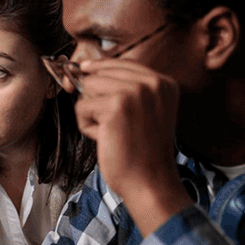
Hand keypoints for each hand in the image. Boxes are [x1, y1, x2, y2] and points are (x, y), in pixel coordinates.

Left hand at [74, 59, 190, 235]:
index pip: (120, 63)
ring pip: (88, 87)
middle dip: (95, 97)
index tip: (83, 68)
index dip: (98, 68)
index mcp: (163, 83)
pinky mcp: (115, 106)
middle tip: (111, 124)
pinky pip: (81, 107)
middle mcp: (152, 83)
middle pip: (100, 73)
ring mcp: (134, 92)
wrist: (149, 181)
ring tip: (109, 131)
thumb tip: (84, 69)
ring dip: (90, 112)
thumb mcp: (145, 111)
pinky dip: (86, 126)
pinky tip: (105, 138)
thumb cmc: (141, 152)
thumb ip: (126, 89)